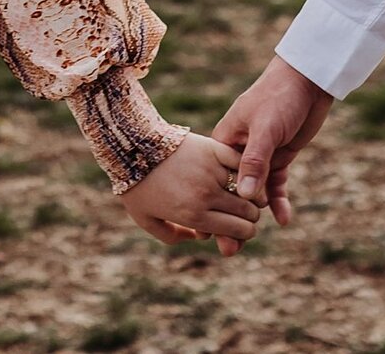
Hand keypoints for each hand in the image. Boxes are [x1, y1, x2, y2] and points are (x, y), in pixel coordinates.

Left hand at [118, 134, 264, 247]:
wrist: (132, 146)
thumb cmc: (137, 185)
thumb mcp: (147, 220)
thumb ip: (172, 236)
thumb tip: (199, 239)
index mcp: (194, 216)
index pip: (238, 230)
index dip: (245, 233)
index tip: (243, 230)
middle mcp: (207, 196)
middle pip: (247, 213)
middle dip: (250, 217)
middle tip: (247, 213)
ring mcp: (212, 171)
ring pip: (247, 189)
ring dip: (251, 194)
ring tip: (248, 194)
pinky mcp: (213, 149)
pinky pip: (241, 164)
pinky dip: (246, 170)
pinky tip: (245, 174)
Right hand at [211, 56, 334, 251]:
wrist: (306, 80)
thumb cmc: (278, 97)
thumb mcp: (265, 128)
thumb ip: (254, 162)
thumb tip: (245, 197)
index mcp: (225, 141)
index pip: (215, 181)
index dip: (212, 208)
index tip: (210, 235)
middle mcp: (239, 151)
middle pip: (233, 191)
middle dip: (229, 220)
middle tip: (229, 250)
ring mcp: (260, 155)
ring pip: (254, 193)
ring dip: (253, 216)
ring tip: (247, 243)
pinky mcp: (279, 156)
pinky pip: (276, 185)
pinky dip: (279, 202)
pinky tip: (284, 219)